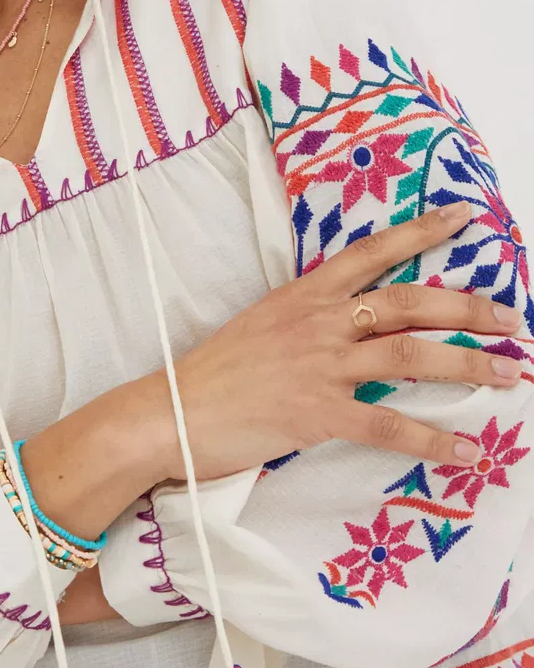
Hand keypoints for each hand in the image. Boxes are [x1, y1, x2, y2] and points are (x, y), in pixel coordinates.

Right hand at [160, 201, 522, 481]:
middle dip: (470, 308)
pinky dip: (431, 439)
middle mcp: (319, 321)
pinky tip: (463, 449)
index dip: (421, 232)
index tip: (463, 217)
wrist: (168, 414)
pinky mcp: (317, 413)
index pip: (371, 253)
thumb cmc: (210, 375)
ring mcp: (320, 366)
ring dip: (468, 364)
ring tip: (508, 375)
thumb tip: (345, 324)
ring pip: (411, 354)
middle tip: (512, 320)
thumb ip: (305, 319)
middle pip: (411, 302)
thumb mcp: (258, 326)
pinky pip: (387, 423)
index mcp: (302, 295)